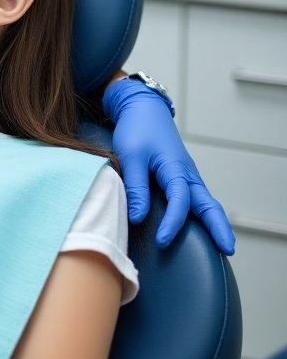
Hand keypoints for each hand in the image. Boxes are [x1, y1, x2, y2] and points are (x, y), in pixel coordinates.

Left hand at [104, 78, 234, 253]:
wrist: (143, 108)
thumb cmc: (136, 130)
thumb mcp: (131, 155)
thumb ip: (136, 186)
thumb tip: (137, 218)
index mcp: (175, 167)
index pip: (179, 200)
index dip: (172, 222)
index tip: (162, 241)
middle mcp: (186, 173)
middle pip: (208, 203)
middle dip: (219, 226)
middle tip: (228, 250)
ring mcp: (187, 175)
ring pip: (206, 202)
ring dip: (214, 222)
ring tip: (222, 245)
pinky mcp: (181, 177)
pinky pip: (197, 198)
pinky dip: (204, 213)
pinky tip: (203, 227)